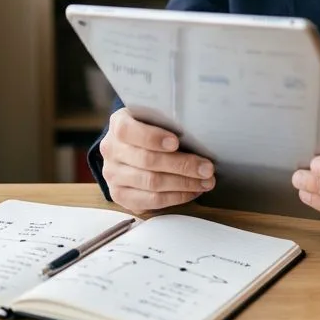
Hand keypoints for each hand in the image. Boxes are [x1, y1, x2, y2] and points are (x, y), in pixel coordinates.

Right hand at [98, 109, 215, 212]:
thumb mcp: (154, 118)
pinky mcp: (120, 195)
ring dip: (184, 184)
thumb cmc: (150, 129)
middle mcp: (112, 150)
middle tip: (207, 168)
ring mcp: (113, 175)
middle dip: (182, 165)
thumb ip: (168, 123)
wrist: (129, 148)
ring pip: (152, 183)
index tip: (175, 142)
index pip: (128, 131)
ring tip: (206, 181)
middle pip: (147, 161)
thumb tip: (199, 133)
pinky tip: (193, 191)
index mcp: (118, 124)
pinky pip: (151, 200)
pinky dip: (176, 197)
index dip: (152, 138)